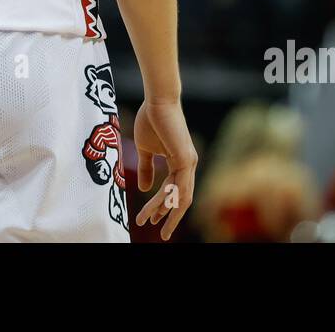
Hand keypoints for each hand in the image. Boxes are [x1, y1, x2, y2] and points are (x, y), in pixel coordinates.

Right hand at [133, 98, 196, 240]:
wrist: (156, 101)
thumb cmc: (151, 120)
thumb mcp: (145, 150)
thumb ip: (147, 169)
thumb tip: (146, 189)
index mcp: (181, 162)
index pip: (174, 191)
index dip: (163, 206)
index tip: (151, 219)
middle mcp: (188, 165)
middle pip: (182, 199)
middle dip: (171, 217)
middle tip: (163, 234)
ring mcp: (189, 163)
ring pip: (179, 196)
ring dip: (163, 211)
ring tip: (148, 222)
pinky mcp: (185, 159)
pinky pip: (175, 186)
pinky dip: (164, 199)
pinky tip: (154, 209)